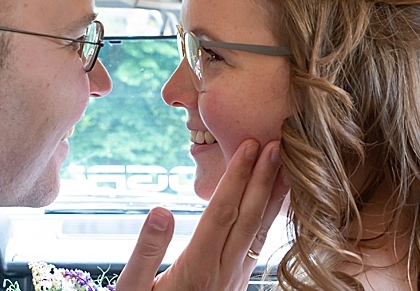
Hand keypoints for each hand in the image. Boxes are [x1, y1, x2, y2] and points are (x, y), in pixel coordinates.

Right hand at [116, 139, 288, 290]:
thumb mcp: (132, 289)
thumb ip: (146, 251)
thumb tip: (161, 209)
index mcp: (196, 269)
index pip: (221, 214)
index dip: (236, 178)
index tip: (248, 146)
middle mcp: (223, 273)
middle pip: (248, 218)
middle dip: (263, 178)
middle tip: (279, 142)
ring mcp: (235, 280)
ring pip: (260, 232)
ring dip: (273, 196)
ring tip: (286, 165)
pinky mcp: (238, 284)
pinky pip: (259, 245)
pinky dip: (269, 218)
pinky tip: (275, 202)